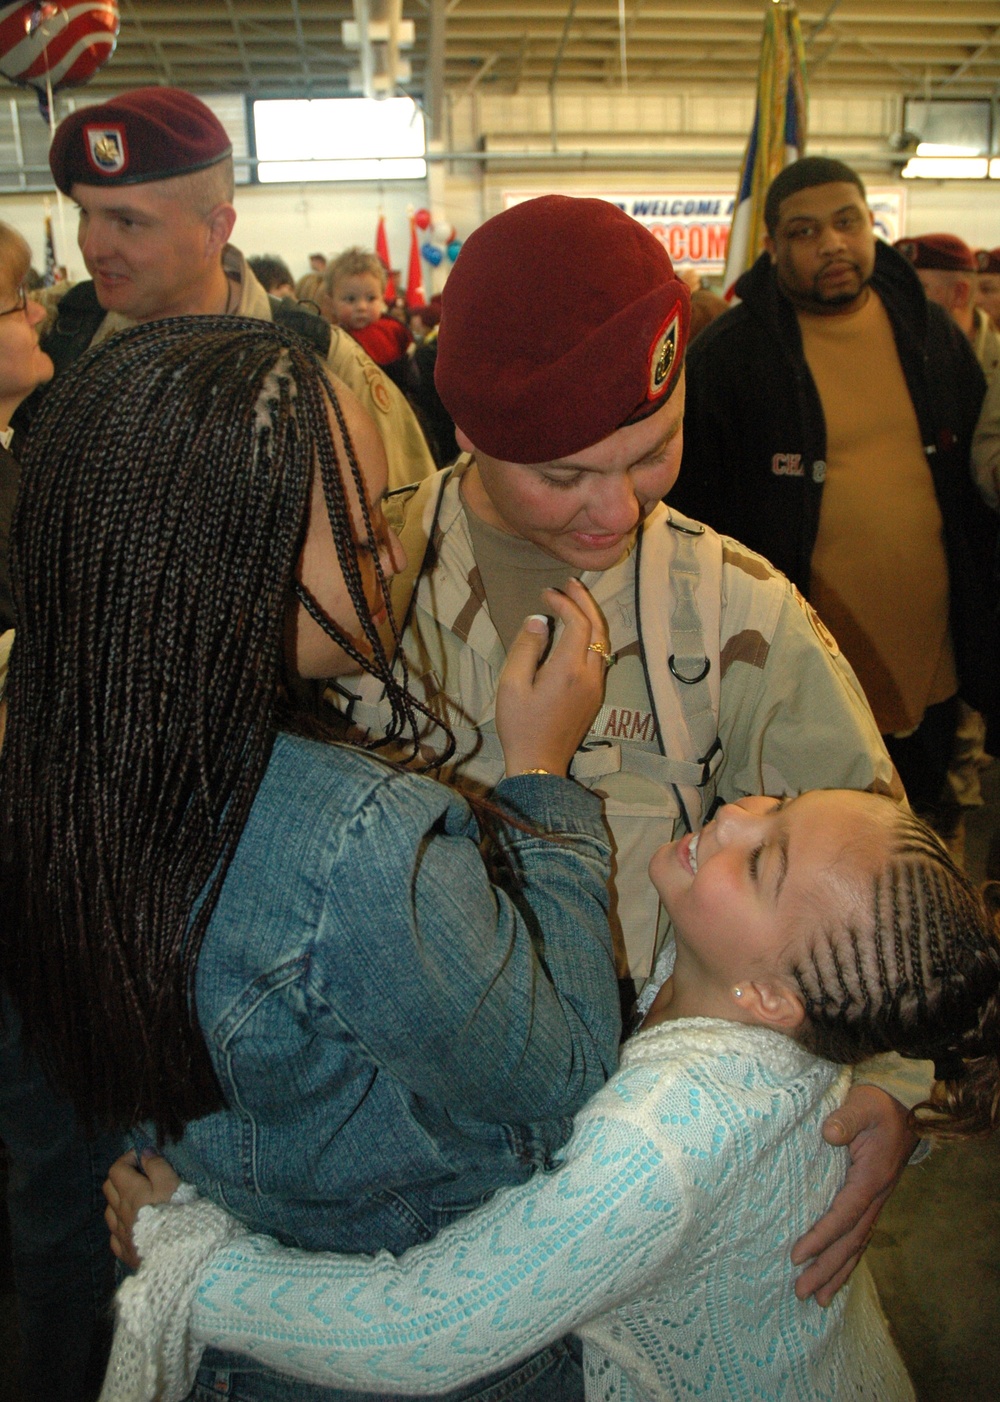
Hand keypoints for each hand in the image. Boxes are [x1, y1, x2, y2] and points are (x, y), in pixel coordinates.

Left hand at [103, 1150, 181, 1270]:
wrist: (176, 1256)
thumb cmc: (177, 1214)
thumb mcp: (171, 1184)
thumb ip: (156, 1166)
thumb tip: (144, 1153)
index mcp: (130, 1193)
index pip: (116, 1169)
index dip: (127, 1159)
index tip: (143, 1157)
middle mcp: (119, 1212)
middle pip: (109, 1188)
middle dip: (121, 1177)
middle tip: (140, 1176)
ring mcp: (119, 1234)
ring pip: (110, 1211)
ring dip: (119, 1201)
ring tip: (138, 1201)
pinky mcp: (124, 1252)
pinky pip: (115, 1235)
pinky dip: (121, 1225)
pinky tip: (134, 1226)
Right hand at [495, 578, 610, 777]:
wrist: (540, 764)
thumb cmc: (520, 726)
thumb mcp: (512, 684)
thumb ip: (526, 648)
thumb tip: (539, 620)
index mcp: (569, 669)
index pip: (577, 622)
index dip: (564, 602)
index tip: (546, 593)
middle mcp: (590, 675)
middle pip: (597, 627)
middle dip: (584, 601)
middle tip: (569, 584)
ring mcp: (596, 686)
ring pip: (603, 641)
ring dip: (591, 617)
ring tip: (575, 601)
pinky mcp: (595, 695)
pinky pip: (600, 656)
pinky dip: (592, 635)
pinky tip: (578, 631)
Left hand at [791, 1084, 915, 1304]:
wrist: (904, 1107)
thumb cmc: (878, 1106)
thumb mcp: (862, 1105)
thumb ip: (845, 1119)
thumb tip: (829, 1134)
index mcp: (871, 1179)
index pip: (843, 1216)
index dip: (820, 1238)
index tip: (796, 1256)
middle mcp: (875, 1197)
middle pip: (849, 1242)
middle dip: (826, 1269)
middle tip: (801, 1292)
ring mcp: (876, 1201)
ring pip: (856, 1245)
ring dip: (836, 1272)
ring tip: (817, 1298)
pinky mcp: (871, 1199)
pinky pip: (860, 1236)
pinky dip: (847, 1259)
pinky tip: (836, 1274)